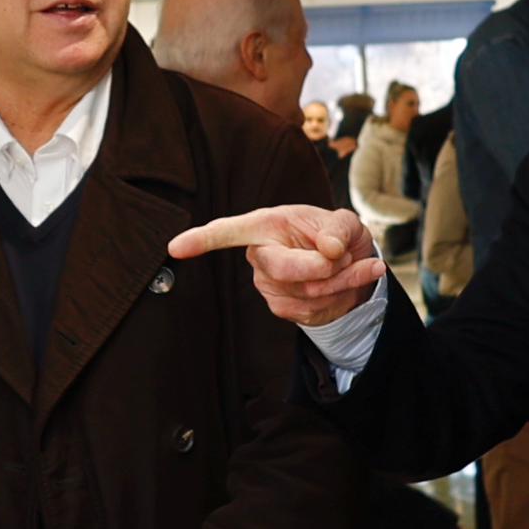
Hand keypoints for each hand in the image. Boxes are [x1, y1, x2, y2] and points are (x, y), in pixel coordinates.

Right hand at [162, 201, 382, 329]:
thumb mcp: (343, 221)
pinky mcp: (281, 307)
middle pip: (284, 268)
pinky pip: (315, 308)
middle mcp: (259, 255)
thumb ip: (339, 228)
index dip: (202, 239)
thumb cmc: (336, 234)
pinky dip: (342, 294)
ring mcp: (267, 285)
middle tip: (346, 254)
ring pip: (308, 291)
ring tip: (353, 263)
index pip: (227, 231)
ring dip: (343, 279)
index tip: (175, 247)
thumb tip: (330, 248)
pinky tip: (346, 282)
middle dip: (324, 266)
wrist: (348, 264)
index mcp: (264, 225)